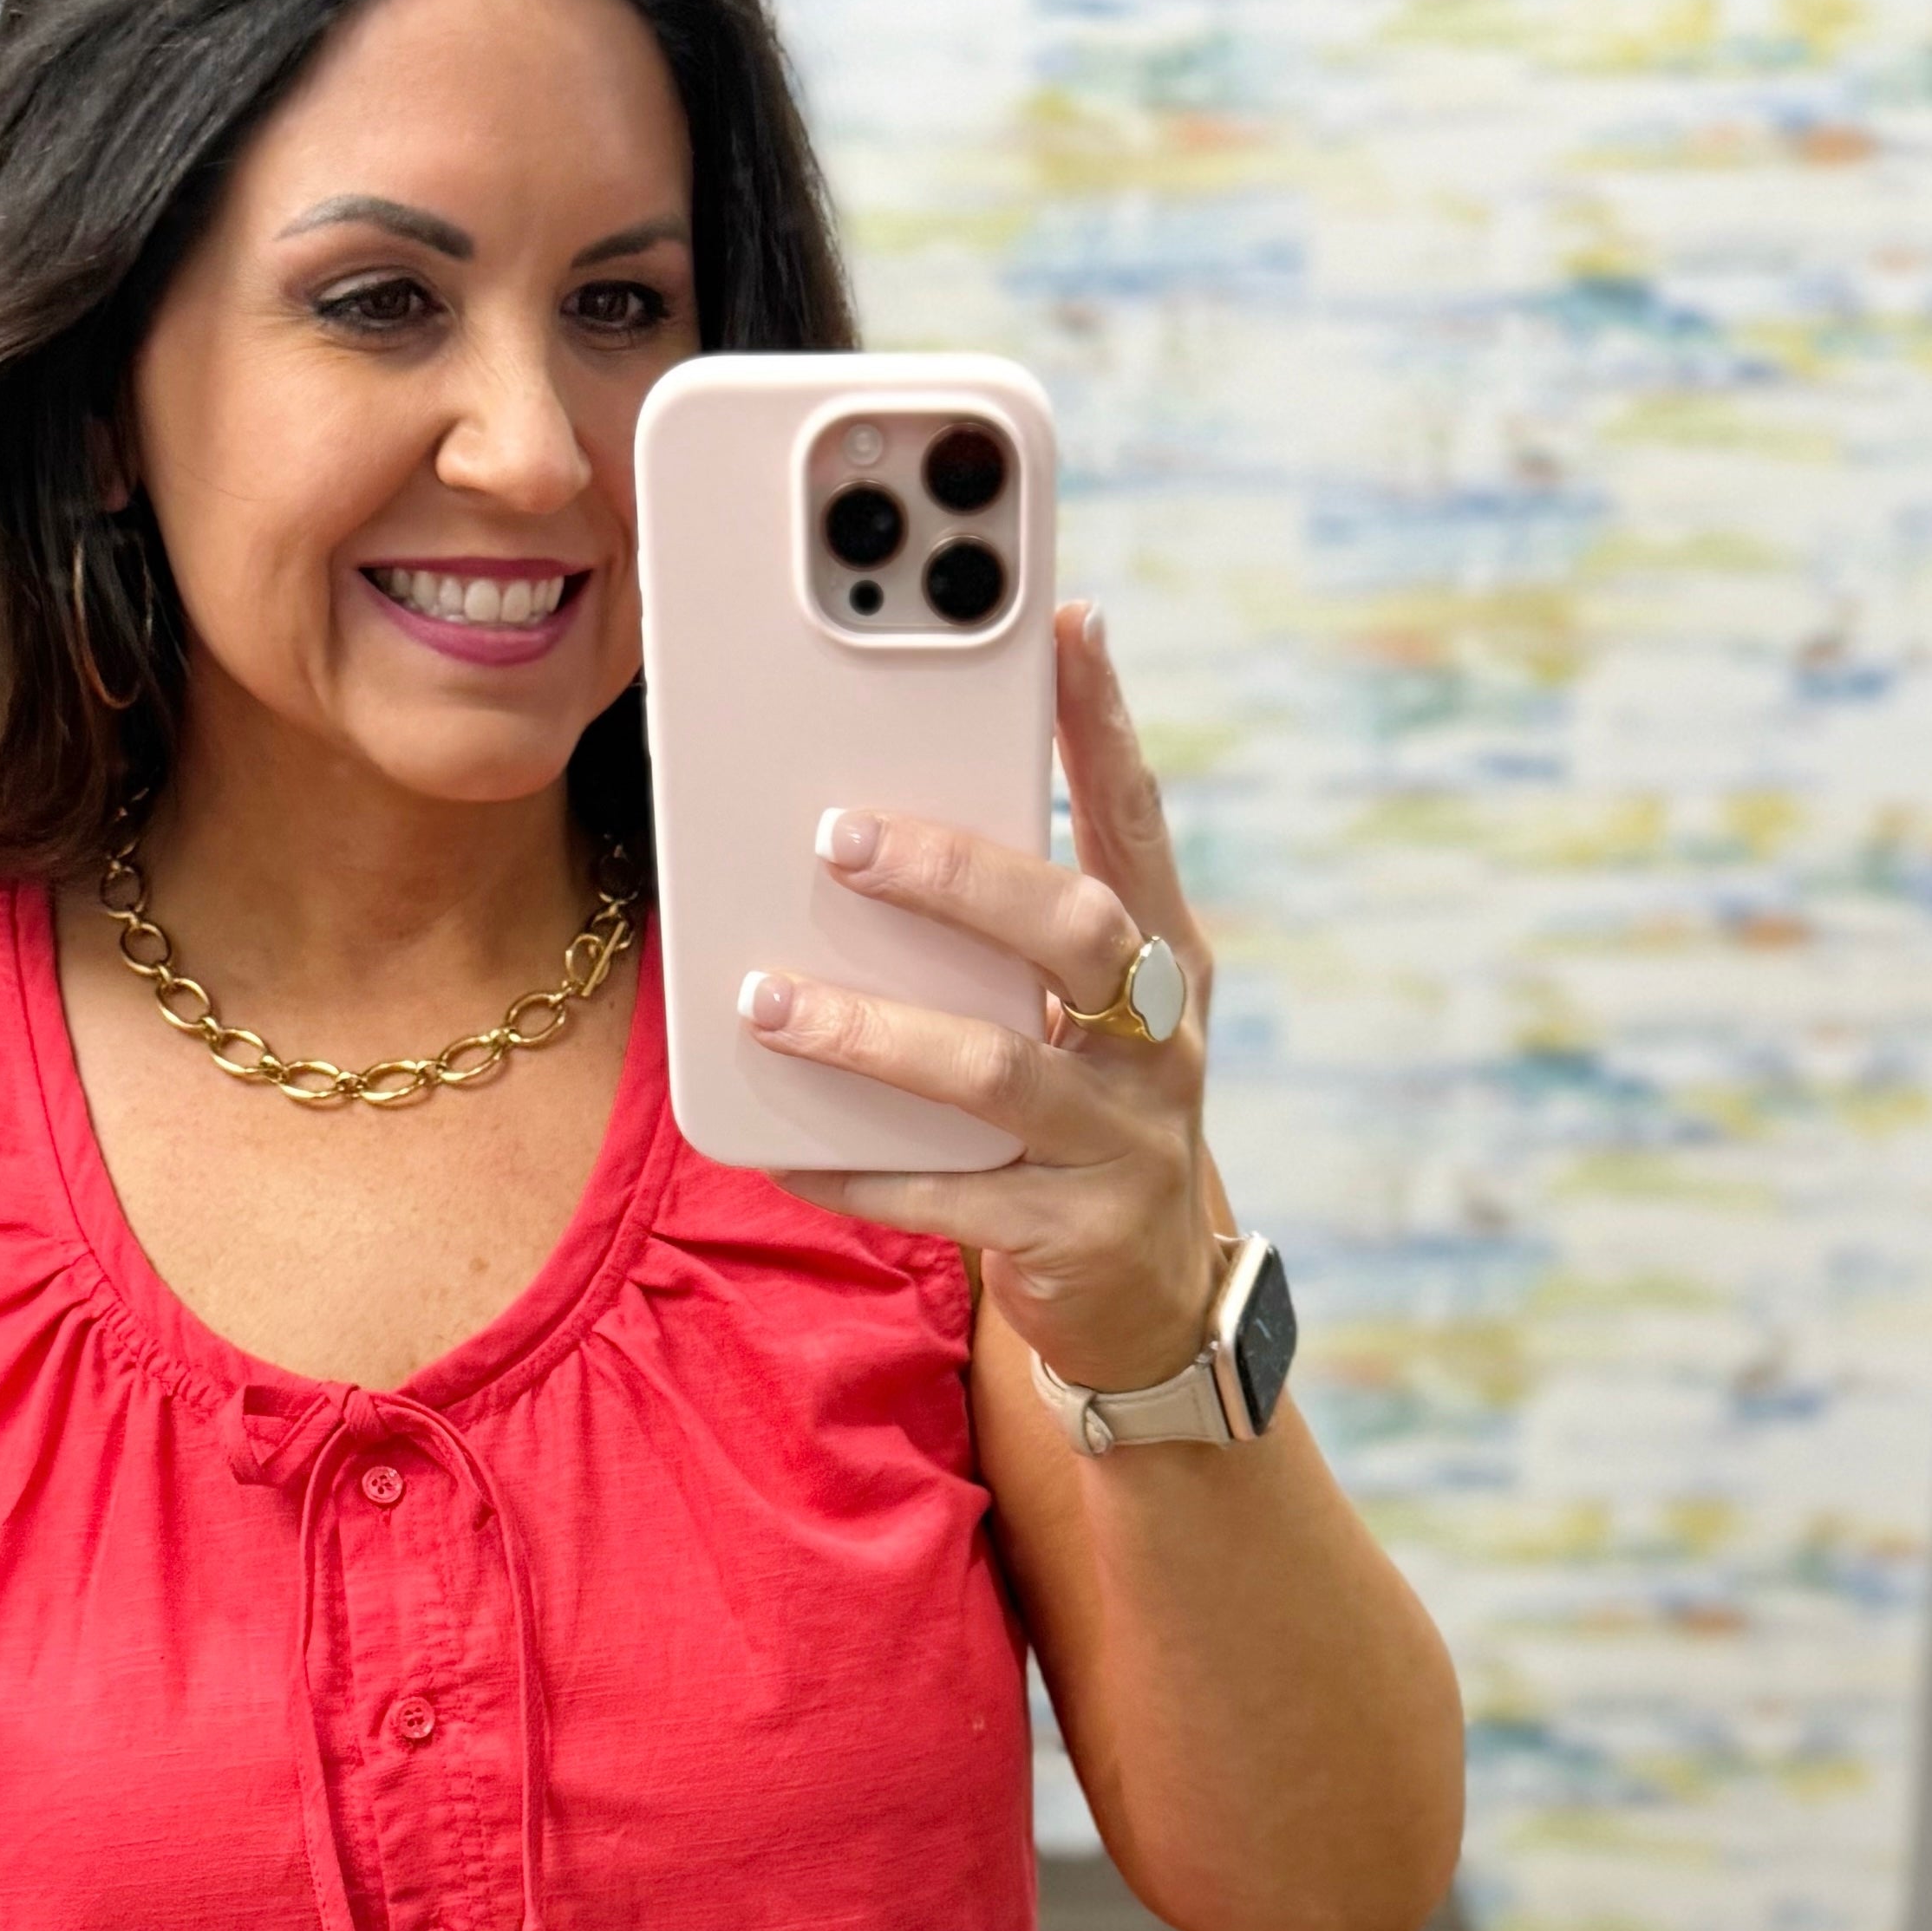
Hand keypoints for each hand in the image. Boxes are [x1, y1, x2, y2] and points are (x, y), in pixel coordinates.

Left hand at [740, 600, 1222, 1393]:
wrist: (1148, 1304)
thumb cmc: (1084, 1121)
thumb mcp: (1079, 1020)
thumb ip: (1011, 937)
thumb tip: (872, 816)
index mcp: (1165, 964)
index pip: (1137, 823)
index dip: (1106, 724)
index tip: (1064, 625)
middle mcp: (1160, 1042)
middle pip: (1073, 930)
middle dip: (957, 876)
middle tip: (840, 835)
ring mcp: (1123, 1142)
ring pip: (994, 1069)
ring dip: (871, 1032)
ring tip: (766, 1001)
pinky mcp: (1069, 1234)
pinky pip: (947, 1196)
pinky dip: (858, 1169)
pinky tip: (780, 1152)